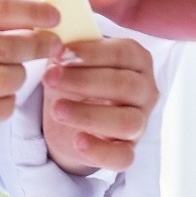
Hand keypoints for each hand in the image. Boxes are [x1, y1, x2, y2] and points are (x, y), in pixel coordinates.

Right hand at [0, 0, 60, 136]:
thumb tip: (32, 17)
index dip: (35, 12)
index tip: (55, 15)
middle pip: (8, 47)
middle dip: (39, 46)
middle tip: (52, 45)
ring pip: (4, 81)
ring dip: (21, 75)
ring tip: (19, 69)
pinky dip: (5, 105)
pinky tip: (4, 96)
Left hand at [42, 36, 159, 174]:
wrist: (73, 114)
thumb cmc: (77, 76)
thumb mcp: (74, 57)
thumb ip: (70, 46)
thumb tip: (54, 39)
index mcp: (138, 60)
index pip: (123, 53)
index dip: (92, 53)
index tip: (60, 54)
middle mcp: (146, 90)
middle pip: (124, 85)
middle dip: (84, 81)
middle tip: (50, 78)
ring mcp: (140, 122)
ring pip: (126, 121)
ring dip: (89, 114)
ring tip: (56, 109)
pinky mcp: (129, 150)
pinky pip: (123, 157)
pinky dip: (101, 151)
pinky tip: (78, 141)